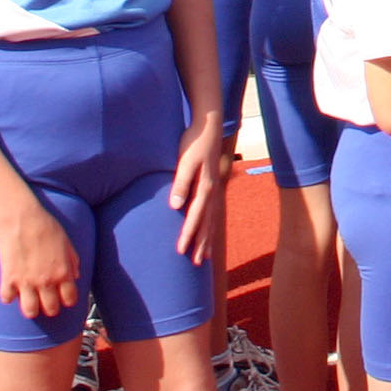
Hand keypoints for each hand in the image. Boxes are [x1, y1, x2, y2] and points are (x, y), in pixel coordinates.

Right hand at [0, 200, 82, 318]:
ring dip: (31, 308)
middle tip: (46, 300)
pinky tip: (11, 288)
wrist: (22, 218)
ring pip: (30, 311)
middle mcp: (46, 281)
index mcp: (63, 273)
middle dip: (50, 307)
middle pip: (51, 309)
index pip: (70, 300)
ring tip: (30, 300)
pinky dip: (8, 296)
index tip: (63, 298)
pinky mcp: (8, 279)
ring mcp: (26, 282)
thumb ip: (73, 262)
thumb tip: (76, 277)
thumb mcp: (67, 243)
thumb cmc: (46, 227)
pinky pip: (7, 299)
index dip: (67, 300)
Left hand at [168, 112, 226, 262]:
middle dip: (201, 244)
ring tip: (205, 257)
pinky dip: (211, 226)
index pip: (195, 217)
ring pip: (212, 220)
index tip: (181, 251)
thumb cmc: (194, 143)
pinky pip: (213, 212)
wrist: (208, 126)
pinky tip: (208, 233)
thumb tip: (175, 206)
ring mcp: (215, 189)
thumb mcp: (185, 160)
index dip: (188, 234)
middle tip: (197, 263)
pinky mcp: (213, 186)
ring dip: (208, 239)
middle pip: (207, 223)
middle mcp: (212, 192)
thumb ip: (181, 183)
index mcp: (205, 187)